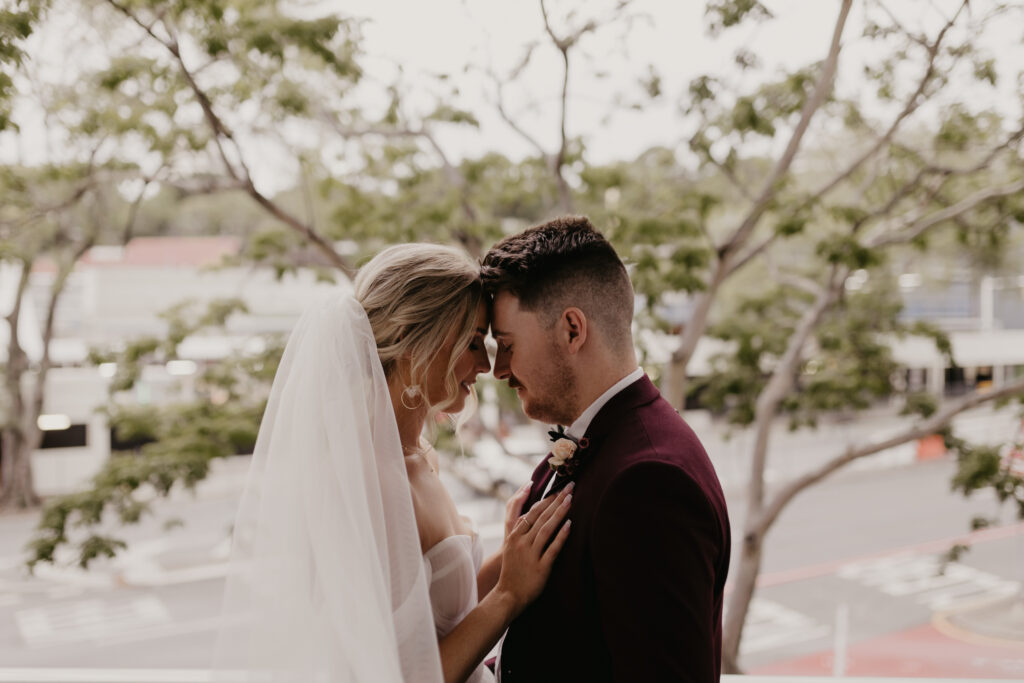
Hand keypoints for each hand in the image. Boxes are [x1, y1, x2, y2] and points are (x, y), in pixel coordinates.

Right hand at [494, 483, 573, 616]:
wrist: (508, 595)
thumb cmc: (512, 571)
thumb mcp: (511, 547)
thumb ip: (520, 531)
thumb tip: (532, 516)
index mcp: (515, 536)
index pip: (532, 512)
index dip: (546, 499)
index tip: (558, 488)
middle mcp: (522, 542)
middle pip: (541, 516)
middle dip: (556, 499)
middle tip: (570, 486)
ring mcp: (530, 554)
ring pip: (547, 528)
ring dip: (559, 512)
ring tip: (571, 499)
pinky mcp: (540, 567)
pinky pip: (553, 548)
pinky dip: (561, 535)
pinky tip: (570, 524)